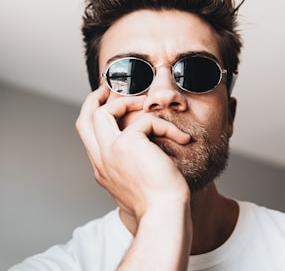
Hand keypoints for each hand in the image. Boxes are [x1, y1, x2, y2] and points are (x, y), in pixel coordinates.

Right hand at [76, 85, 190, 219]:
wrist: (164, 214)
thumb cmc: (157, 201)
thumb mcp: (136, 183)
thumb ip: (130, 164)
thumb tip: (140, 147)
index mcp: (103, 168)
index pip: (89, 136)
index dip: (94, 116)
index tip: (107, 103)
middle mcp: (101, 159)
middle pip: (85, 120)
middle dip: (93, 100)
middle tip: (108, 89)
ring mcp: (110, 152)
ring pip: (102, 113)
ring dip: (124, 102)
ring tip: (145, 103)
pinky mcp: (127, 145)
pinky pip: (145, 120)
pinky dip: (164, 124)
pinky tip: (180, 137)